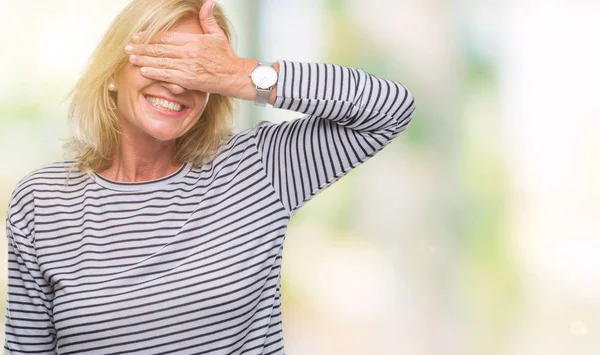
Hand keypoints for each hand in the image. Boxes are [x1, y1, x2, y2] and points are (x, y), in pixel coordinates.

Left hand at [125, 0, 253, 97]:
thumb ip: (207, 19)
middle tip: (127, 47)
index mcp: (194, 41)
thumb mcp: (217, 35)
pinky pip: (168, 76)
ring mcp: (188, 67)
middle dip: (141, 47)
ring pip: (161, 62)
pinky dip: (154, 73)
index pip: (166, 37)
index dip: (149, 36)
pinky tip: (143, 70)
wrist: (234, 76)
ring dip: (143, 59)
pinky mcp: (189, 80)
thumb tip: (208, 2)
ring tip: (130, 57)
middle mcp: (189, 53)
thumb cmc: (226, 56)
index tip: (136, 36)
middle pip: (160, 49)